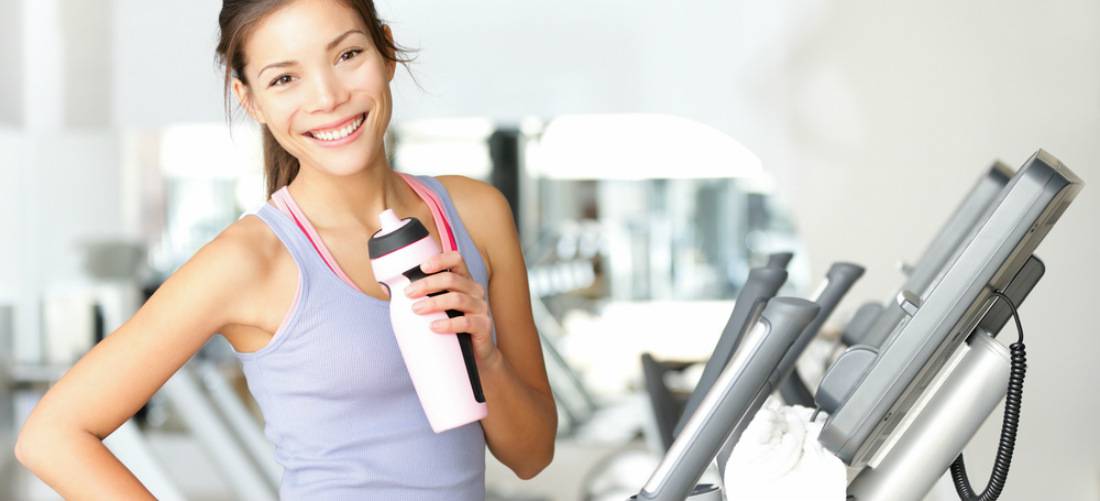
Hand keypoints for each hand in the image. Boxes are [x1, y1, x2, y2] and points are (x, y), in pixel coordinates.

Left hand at [406, 251, 499, 366]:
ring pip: (458, 299)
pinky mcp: (483, 326)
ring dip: (434, 303)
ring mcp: (481, 308)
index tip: (422, 267)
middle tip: (408, 293)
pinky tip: (434, 326)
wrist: (475, 354)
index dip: (440, 260)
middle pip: (452, 279)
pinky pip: (466, 322)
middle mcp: (475, 291)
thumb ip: (424, 297)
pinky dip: (448, 324)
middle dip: (427, 284)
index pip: (456, 259)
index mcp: (465, 281)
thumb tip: (388, 290)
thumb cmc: (453, 328)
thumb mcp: (441, 308)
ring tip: (416, 309)